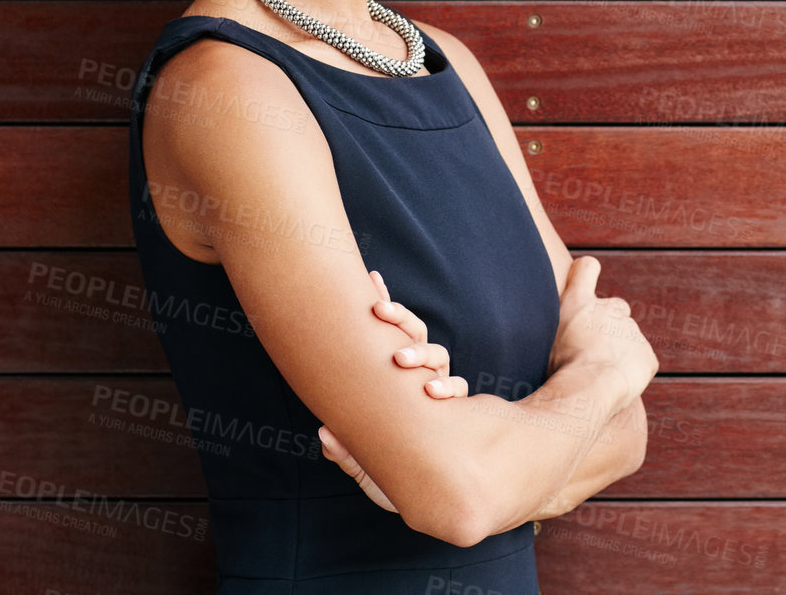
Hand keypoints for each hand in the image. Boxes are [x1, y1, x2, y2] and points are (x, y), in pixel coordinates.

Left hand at [318, 269, 468, 512]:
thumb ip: (348, 454)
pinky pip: (458, 390)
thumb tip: (324, 433)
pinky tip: (432, 393)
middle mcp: (421, 382)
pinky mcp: (462, 414)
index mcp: (397, 385)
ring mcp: (442, 394)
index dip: (385, 308)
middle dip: (400, 319)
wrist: (437, 506)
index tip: (371, 279)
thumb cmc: (399, 482)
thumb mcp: (367, 469)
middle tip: (378, 311)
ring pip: (438, 356)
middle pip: (417, 335)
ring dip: (419, 353)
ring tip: (398, 359)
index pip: (392, 337)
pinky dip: (447, 388)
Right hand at [547, 255, 658, 402]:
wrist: (587, 390)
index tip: (584, 279)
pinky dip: (632, 372)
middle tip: (591, 351)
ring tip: (598, 376)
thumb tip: (520, 316)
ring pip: (627, 339)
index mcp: (579, 301)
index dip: (586, 274)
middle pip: (615, 309)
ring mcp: (631, 332)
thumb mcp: (535, 339)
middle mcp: (609, 309)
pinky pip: (641, 363)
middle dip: (608, 326)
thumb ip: (541, 321)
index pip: (586, 267)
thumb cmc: (556, 370)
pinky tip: (615, 386)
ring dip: (618, 352)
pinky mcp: (647, 357)